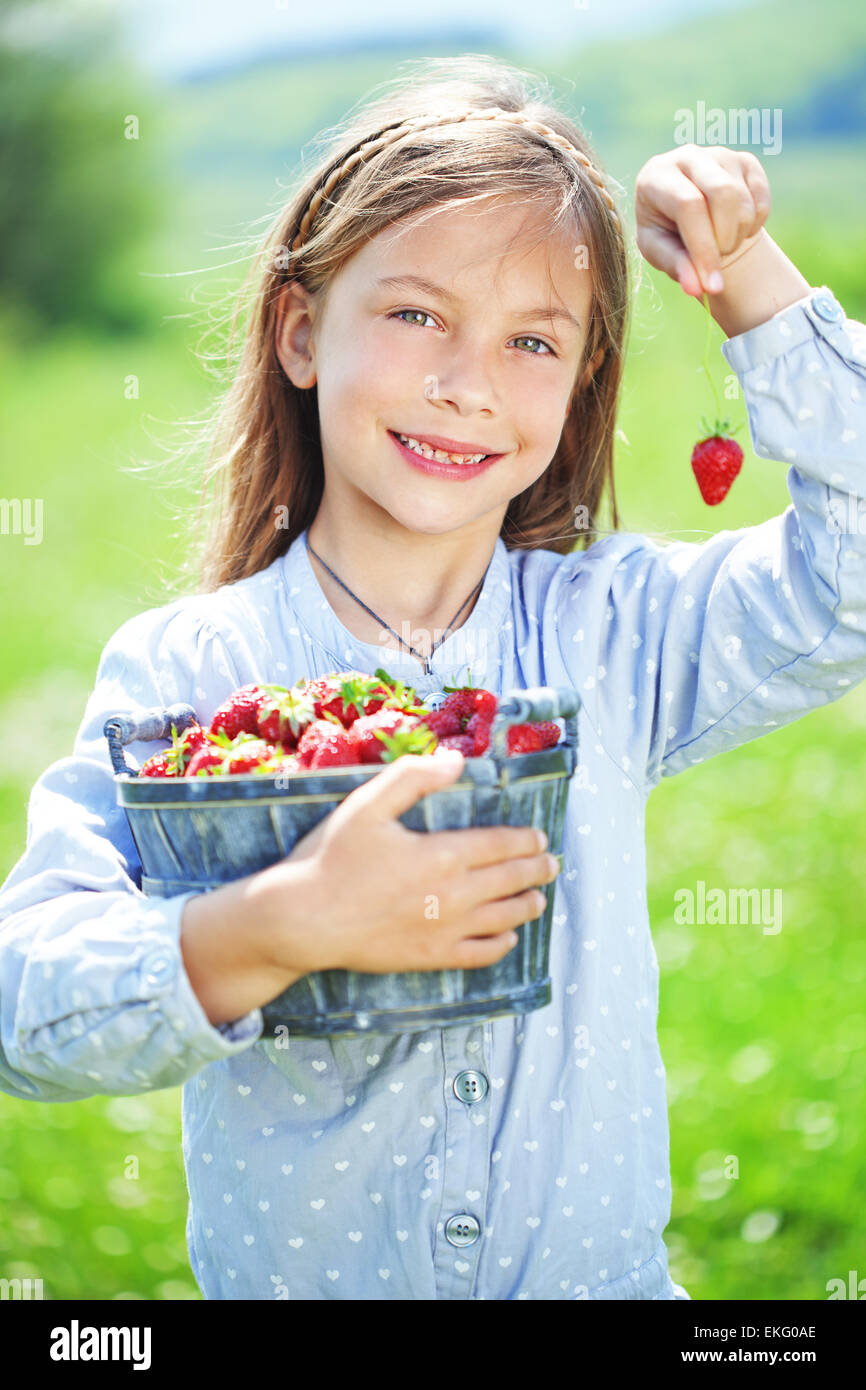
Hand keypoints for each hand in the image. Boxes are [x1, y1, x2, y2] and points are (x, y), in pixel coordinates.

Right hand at [252, 751, 560, 975]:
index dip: (525, 840)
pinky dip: (502, 944)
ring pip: (503, 918)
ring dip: (527, 905)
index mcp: (442, 854)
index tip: (539, 837)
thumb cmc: (331, 857)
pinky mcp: (431, 957)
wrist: (303, 919)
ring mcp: (445, 930)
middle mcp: (453, 894)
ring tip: (539, 898)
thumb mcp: (367, 803)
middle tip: (551, 864)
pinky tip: (508, 936)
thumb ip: (413, 777)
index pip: (500, 845)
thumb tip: (456, 762)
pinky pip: (480, 954)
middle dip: (536, 870)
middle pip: (510, 880)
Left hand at [635, 144, 771, 299]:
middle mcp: (688, 156)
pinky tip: (735, 230)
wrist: (689, 216)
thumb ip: (677, 267)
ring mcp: (720, 155)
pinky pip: (761, 201)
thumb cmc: (666, 234)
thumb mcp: (660, 252)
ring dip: (737, 236)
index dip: (704, 248)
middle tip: (716, 257)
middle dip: (724, 239)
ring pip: (744, 199)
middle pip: (723, 193)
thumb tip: (696, 288)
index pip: (689, 205)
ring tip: (721, 244)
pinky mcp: (746, 162)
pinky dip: (753, 227)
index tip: (712, 286)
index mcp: (657, 175)